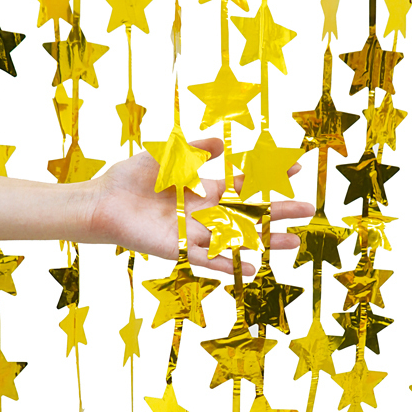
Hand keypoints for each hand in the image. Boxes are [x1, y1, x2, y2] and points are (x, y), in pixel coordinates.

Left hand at [85, 138, 314, 274]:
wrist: (102, 202)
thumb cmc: (131, 179)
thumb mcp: (167, 156)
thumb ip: (194, 150)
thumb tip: (222, 142)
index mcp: (204, 190)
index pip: (245, 183)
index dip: (269, 176)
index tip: (296, 168)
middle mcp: (205, 212)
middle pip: (250, 212)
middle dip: (279, 211)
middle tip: (309, 210)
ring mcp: (194, 231)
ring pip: (238, 237)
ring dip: (266, 241)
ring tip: (295, 242)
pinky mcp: (178, 247)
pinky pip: (208, 258)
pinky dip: (229, 263)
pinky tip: (253, 268)